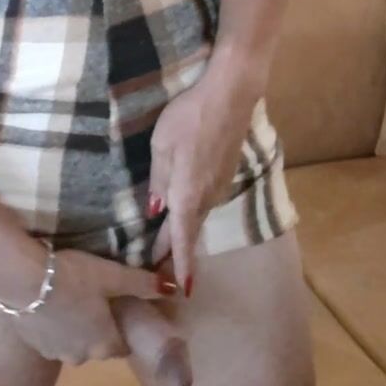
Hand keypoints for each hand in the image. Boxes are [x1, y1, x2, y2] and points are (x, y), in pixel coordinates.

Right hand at [10, 248, 177, 369]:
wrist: (23, 279)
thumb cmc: (74, 278)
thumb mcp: (112, 275)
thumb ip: (143, 283)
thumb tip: (174, 287)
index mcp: (105, 344)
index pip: (123, 346)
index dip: (124, 328)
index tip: (121, 310)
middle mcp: (82, 356)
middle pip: (97, 345)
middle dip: (99, 327)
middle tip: (95, 298)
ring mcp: (55, 353)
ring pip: (73, 342)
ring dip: (75, 326)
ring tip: (71, 297)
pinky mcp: (33, 343)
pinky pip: (51, 336)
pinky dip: (54, 323)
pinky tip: (49, 301)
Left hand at [148, 70, 256, 295]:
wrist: (230, 95)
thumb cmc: (189, 117)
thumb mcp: (161, 145)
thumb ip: (159, 180)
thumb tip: (156, 209)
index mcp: (188, 194)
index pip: (182, 239)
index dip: (179, 265)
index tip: (181, 290)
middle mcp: (207, 196)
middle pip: (190, 231)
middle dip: (175, 252)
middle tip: (159, 271)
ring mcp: (220, 184)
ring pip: (199, 215)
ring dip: (184, 230)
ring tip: (167, 243)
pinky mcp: (226, 171)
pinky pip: (207, 199)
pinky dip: (194, 211)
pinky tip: (184, 207)